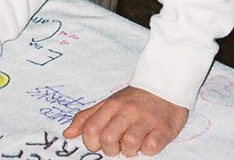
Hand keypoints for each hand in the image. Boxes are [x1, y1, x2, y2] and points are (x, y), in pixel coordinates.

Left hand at [63, 86, 188, 156]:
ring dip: (130, 151)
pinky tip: (149, 141)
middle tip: (118, 145)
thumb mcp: (108, 103)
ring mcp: (146, 120)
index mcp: (112, 105)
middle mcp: (128, 111)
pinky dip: (148, 150)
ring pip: (130, 145)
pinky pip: (151, 148)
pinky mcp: (164, 129)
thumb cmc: (135, 98)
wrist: (166, 83)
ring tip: (135, 143)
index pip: (91, 129)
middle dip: (110, 149)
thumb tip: (67, 134)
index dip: (91, 143)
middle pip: (108, 139)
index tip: (100, 143)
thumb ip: (87, 118)